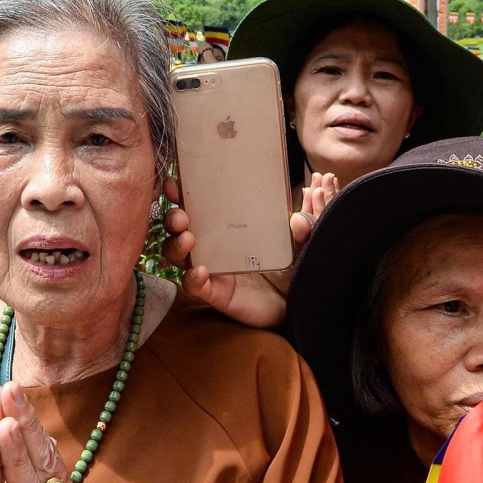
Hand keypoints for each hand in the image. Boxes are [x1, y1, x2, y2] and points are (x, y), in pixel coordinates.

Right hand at [161, 174, 330, 329]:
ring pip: (178, 256)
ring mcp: (212, 269)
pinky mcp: (216, 293)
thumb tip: (297, 219)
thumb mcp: (306, 239)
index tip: (175, 182)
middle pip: (179, 229)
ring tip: (188, 238)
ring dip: (176, 245)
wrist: (300, 299)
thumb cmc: (296, 264)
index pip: (199, 206)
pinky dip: (193, 278)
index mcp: (228, 226)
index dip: (182, 194)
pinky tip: (201, 271)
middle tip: (180, 215)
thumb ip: (309, 225)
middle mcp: (214, 245)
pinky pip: (195, 286)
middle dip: (173, 218)